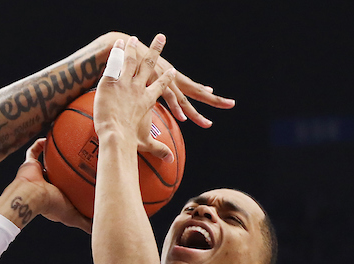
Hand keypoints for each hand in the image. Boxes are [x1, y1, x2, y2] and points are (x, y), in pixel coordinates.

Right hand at [10, 140, 91, 232]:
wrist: (32, 196)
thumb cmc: (51, 206)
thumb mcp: (73, 216)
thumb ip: (85, 223)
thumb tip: (100, 228)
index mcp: (56, 195)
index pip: (68, 188)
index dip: (76, 183)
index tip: (87, 176)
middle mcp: (47, 184)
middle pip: (60, 173)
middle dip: (68, 166)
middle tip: (82, 155)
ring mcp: (38, 174)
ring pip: (48, 161)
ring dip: (55, 153)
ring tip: (68, 142)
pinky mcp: (29, 164)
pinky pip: (34, 151)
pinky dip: (40, 144)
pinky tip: (51, 137)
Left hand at [94, 35, 177, 159]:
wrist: (115, 136)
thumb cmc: (129, 142)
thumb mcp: (145, 144)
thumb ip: (159, 150)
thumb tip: (171, 160)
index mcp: (147, 101)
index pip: (160, 86)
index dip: (167, 77)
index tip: (172, 69)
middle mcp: (138, 88)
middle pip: (149, 65)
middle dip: (155, 51)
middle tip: (161, 38)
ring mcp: (124, 83)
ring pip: (130, 60)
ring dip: (133, 47)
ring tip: (134, 38)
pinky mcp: (110, 82)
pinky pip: (113, 63)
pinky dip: (116, 52)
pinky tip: (117, 43)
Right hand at [99, 32, 233, 128]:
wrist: (123, 48)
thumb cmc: (135, 65)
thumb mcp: (151, 75)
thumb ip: (161, 85)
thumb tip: (167, 94)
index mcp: (174, 79)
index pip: (196, 89)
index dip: (209, 96)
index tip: (223, 101)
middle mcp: (173, 79)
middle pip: (197, 92)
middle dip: (215, 100)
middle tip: (231, 104)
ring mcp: (165, 81)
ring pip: (184, 100)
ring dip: (196, 113)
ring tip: (207, 124)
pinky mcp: (154, 82)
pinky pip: (167, 98)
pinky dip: (175, 108)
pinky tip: (183, 118)